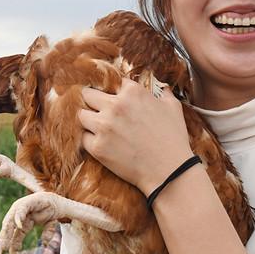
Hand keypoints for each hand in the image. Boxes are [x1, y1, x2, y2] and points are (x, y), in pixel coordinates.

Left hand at [78, 78, 193, 195]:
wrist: (170, 171)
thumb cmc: (173, 139)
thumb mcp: (173, 108)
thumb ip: (164, 93)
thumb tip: (163, 88)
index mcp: (132, 92)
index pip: (111, 82)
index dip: (113, 91)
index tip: (113, 98)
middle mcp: (115, 106)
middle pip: (88, 94)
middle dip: (92, 101)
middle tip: (96, 110)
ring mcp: (104, 126)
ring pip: (81, 115)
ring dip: (88, 120)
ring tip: (96, 127)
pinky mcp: (97, 147)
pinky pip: (83, 138)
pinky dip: (89, 140)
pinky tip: (99, 142)